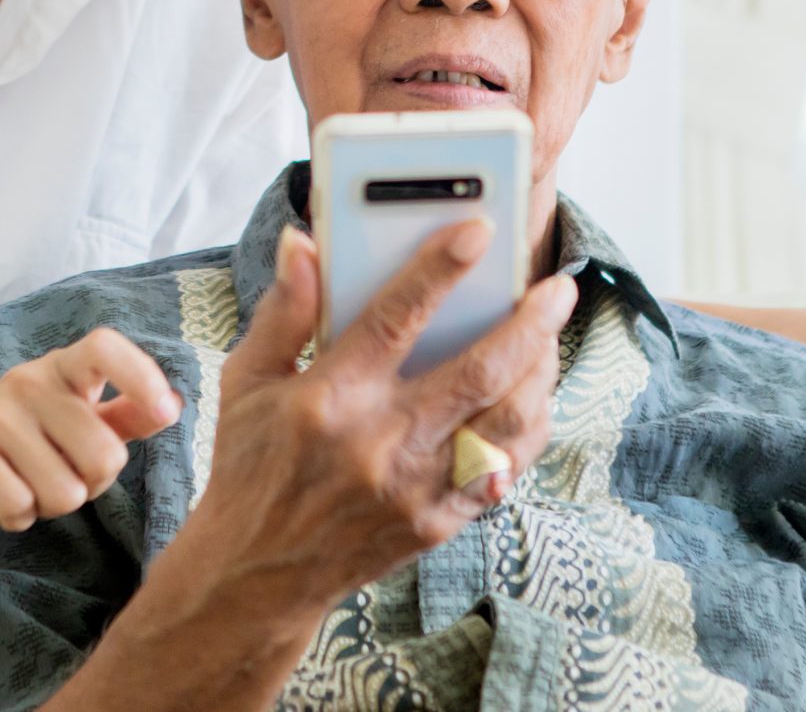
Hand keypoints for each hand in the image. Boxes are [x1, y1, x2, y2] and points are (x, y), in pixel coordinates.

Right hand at [0, 328, 182, 529]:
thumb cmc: (25, 446)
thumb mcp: (76, 425)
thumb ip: (124, 416)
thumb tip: (174, 405)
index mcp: (63, 369)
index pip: (104, 347)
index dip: (140, 375)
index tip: (164, 412)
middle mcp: (28, 380)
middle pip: (103, 454)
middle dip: (92, 487)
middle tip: (62, 477)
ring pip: (64, 491)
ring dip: (51, 506)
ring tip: (28, 487)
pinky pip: (19, 504)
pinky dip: (18, 518)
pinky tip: (3, 502)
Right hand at [160, 217, 579, 622]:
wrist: (257, 574)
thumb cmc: (250, 466)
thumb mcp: (247, 381)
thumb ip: (283, 310)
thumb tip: (304, 243)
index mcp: (329, 398)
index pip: (395, 318)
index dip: (440, 268)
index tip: (479, 230)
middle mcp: (380, 442)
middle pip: (477, 371)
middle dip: (529, 323)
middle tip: (558, 288)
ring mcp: (415, 488)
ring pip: (506, 422)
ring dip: (540, 373)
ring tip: (550, 337)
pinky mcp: (437, 522)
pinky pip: (504, 470)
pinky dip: (529, 429)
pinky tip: (534, 397)